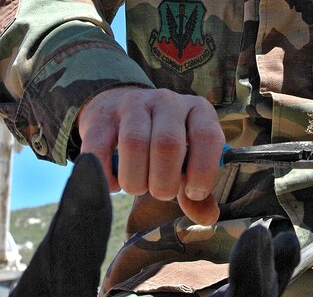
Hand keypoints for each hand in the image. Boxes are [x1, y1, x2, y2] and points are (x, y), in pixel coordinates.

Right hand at [76, 86, 224, 223]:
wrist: (121, 111)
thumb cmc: (162, 143)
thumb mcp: (186, 159)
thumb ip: (197, 190)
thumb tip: (208, 217)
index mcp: (197, 110)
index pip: (207, 136)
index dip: (202, 170)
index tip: (193, 193)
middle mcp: (167, 101)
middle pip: (167, 144)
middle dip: (163, 182)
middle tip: (160, 192)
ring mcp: (133, 104)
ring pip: (134, 143)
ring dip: (135, 180)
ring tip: (137, 186)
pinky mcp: (101, 117)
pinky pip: (99, 150)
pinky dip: (106, 177)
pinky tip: (113, 183)